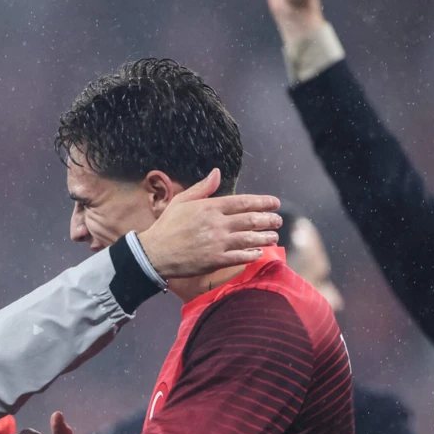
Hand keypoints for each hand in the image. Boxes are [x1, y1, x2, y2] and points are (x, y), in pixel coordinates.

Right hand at [136, 169, 280, 279]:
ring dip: (264, 237)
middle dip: (268, 220)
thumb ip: (202, 188)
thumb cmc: (167, 226)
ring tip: (274, 236)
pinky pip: (239, 257)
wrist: (155, 253)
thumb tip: (217, 173)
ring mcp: (217, 243)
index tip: (274, 203)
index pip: (243, 202)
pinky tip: (259, 253)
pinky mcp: (215, 260)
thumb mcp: (181, 201)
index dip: (262, 202)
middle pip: (250, 220)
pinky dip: (252, 254)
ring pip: (249, 239)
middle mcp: (217, 224)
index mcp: (210, 207)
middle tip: (278, 221)